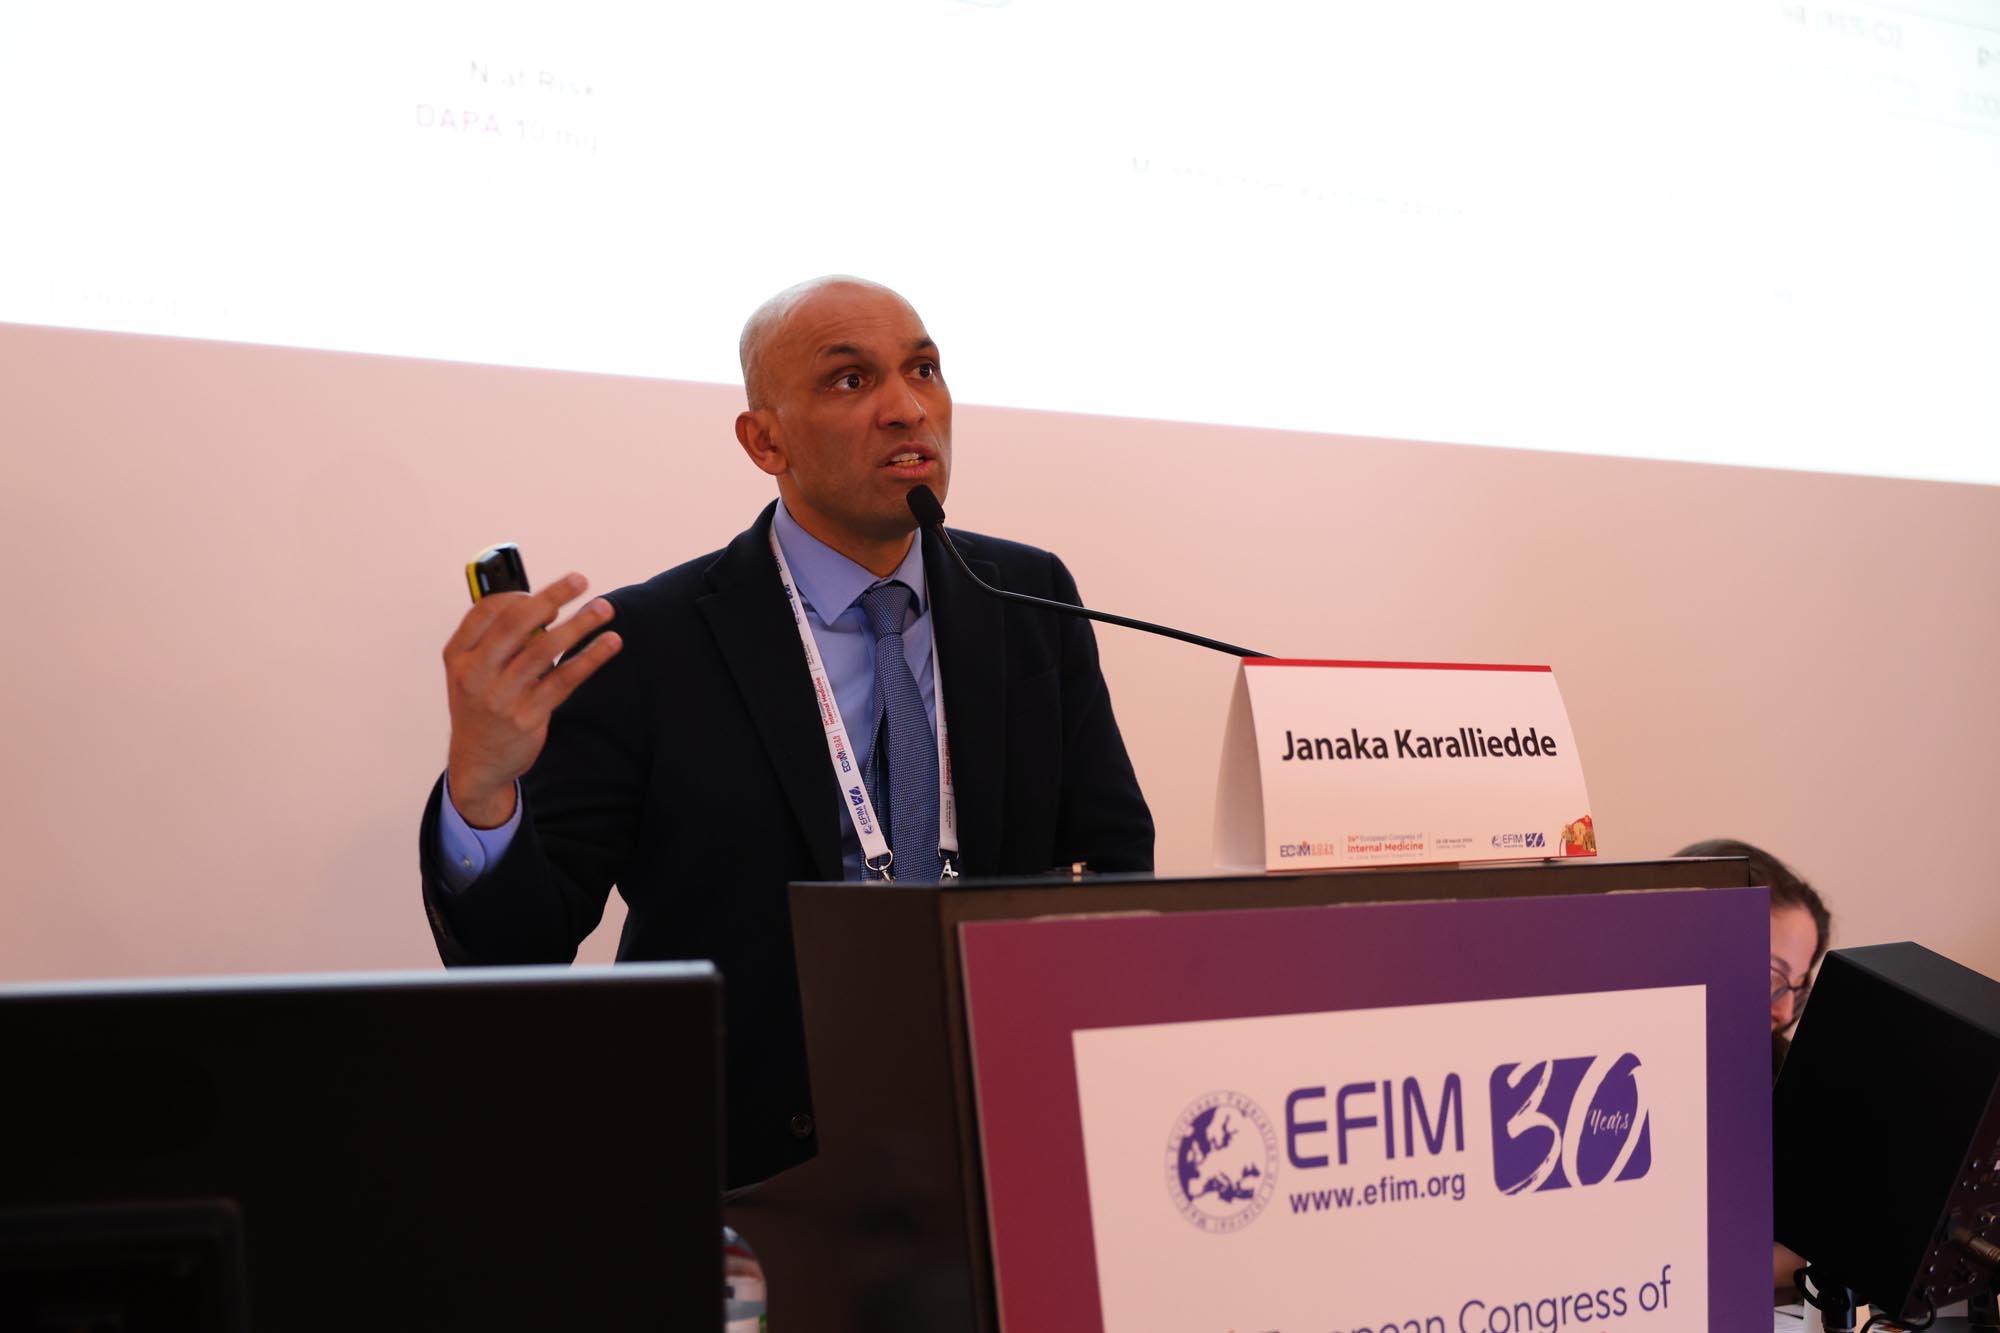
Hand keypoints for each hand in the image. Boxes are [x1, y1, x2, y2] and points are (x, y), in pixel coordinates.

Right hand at [443, 573, 620, 826]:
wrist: (478, 763)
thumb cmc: (480, 707)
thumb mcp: (471, 673)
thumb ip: (497, 640)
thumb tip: (545, 603)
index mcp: (457, 657)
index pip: (486, 612)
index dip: (519, 596)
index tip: (548, 595)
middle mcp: (475, 675)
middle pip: (516, 623)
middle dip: (552, 596)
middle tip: (580, 581)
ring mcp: (501, 697)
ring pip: (545, 649)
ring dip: (579, 624)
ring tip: (605, 608)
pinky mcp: (528, 716)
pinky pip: (565, 679)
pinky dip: (590, 657)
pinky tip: (610, 643)